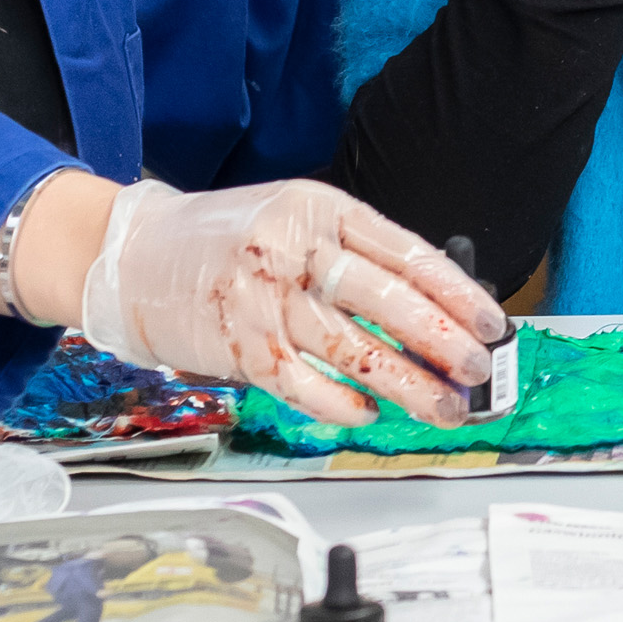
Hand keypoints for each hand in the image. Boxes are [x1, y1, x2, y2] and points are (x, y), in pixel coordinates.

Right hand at [70, 180, 513, 425]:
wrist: (131, 255)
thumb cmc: (225, 239)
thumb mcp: (295, 219)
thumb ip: (354, 256)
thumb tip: (432, 309)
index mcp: (321, 209)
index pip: (406, 252)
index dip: (455, 292)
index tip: (490, 322)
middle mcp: (294, 250)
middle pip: (387, 301)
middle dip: (443, 342)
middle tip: (477, 371)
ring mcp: (265, 300)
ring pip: (354, 350)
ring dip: (407, 384)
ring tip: (444, 407)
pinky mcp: (239, 346)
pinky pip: (303, 384)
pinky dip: (341, 403)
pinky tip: (369, 412)